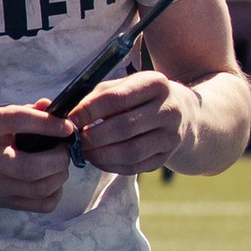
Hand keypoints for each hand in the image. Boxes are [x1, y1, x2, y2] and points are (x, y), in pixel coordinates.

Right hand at [0, 104, 79, 212]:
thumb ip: (24, 111)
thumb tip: (53, 106)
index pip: (18, 121)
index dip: (46, 123)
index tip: (66, 126)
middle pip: (32, 167)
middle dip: (58, 158)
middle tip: (63, 149)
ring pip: (40, 189)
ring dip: (60, 175)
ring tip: (59, 163)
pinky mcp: (5, 202)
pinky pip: (41, 205)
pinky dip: (55, 193)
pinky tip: (51, 180)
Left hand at [68, 68, 192, 173]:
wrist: (180, 113)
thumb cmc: (140, 97)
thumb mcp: (125, 85)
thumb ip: (98, 96)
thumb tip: (71, 115)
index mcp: (155, 83)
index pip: (117, 98)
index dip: (90, 110)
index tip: (71, 119)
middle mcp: (169, 109)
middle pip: (124, 127)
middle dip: (94, 137)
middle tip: (76, 140)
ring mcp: (171, 136)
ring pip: (131, 151)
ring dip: (101, 155)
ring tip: (84, 152)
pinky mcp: (167, 157)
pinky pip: (135, 167)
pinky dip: (112, 166)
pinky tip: (98, 160)